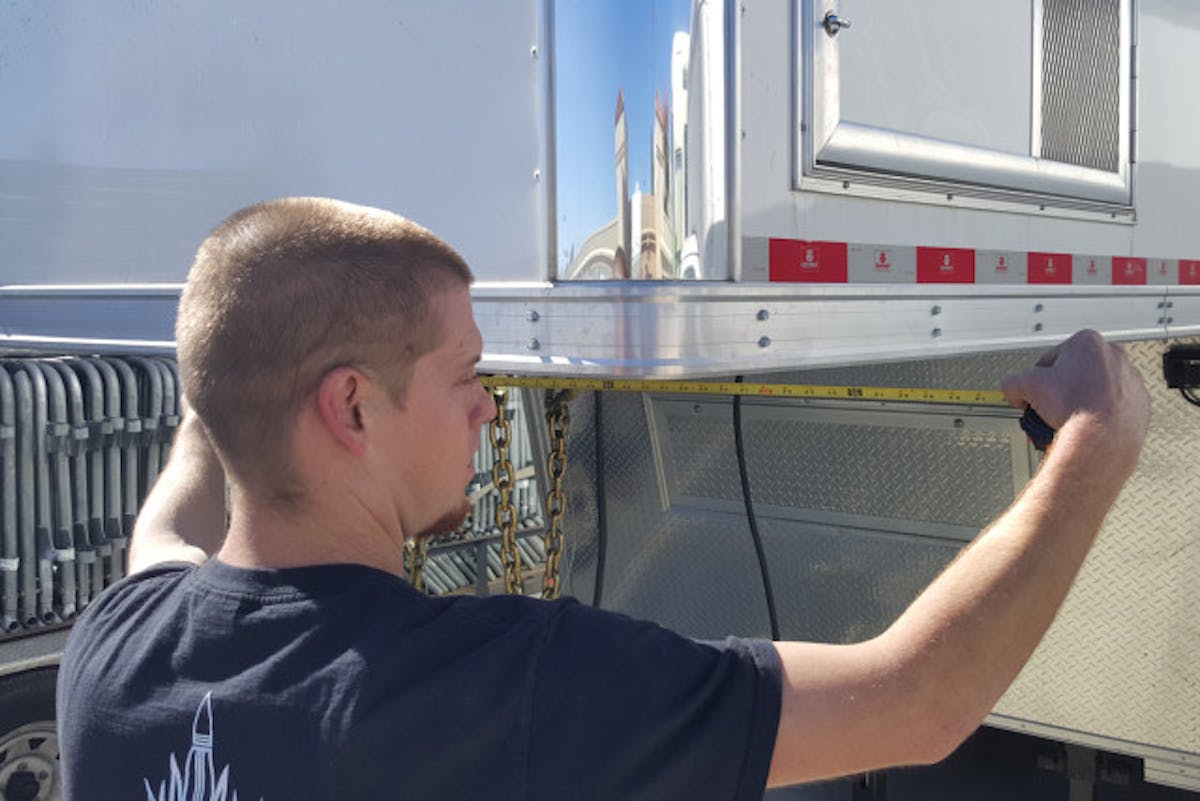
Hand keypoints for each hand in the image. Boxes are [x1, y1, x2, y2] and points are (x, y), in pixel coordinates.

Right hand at [1001, 329, 1149, 458]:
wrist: (1103, 438)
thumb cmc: (1073, 408)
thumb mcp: (1024, 386)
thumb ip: (1013, 382)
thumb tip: (1014, 389)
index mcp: (1088, 343)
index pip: (1052, 358)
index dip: (1039, 379)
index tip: (1038, 394)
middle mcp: (1114, 356)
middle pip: (1076, 372)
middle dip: (1063, 390)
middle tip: (1052, 408)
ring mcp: (1130, 379)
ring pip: (1097, 389)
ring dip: (1082, 402)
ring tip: (1069, 420)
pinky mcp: (1140, 402)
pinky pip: (1115, 406)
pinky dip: (1102, 415)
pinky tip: (1089, 425)